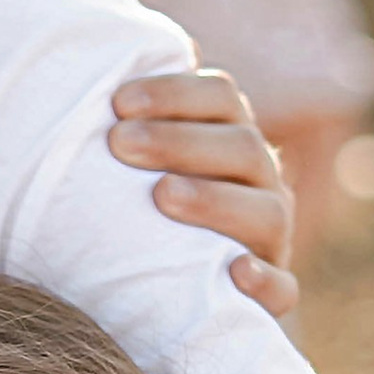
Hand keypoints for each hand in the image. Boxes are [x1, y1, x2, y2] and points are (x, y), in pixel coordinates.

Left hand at [112, 69, 296, 317]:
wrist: (161, 301)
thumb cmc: (132, 218)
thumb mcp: (129, 168)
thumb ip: (124, 126)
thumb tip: (91, 72)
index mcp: (230, 140)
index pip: (220, 97)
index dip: (174, 92)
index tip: (117, 102)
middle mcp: (259, 183)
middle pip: (241, 147)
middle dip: (179, 141)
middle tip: (119, 143)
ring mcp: (270, 240)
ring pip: (266, 213)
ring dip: (213, 200)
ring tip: (161, 195)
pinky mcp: (271, 297)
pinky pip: (282, 289)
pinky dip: (263, 282)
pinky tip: (234, 270)